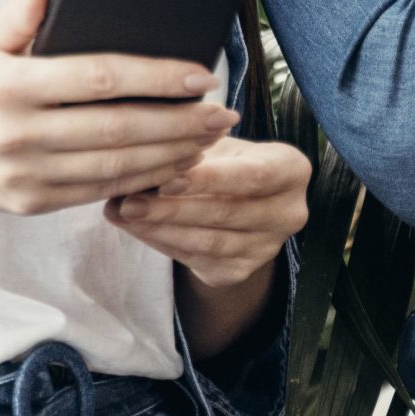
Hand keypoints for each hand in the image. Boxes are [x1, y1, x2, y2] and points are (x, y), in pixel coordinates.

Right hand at [0, 0, 240, 215]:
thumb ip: (20, 11)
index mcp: (10, 85)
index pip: (99, 78)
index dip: (156, 76)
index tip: (200, 74)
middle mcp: (18, 134)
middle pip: (117, 129)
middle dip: (180, 122)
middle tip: (222, 111)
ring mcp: (25, 175)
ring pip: (115, 167)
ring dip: (172, 154)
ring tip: (210, 138)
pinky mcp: (30, 204)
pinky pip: (98, 192)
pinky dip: (142, 179)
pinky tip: (174, 164)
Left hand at [104, 136, 311, 288]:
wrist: (239, 201)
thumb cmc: (226, 161)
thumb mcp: (218, 144)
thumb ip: (192, 147)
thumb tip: (145, 157)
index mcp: (292, 170)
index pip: (252, 176)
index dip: (210, 179)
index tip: (167, 177)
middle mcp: (289, 213)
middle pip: (226, 213)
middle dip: (172, 208)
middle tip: (128, 201)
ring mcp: (266, 248)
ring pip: (207, 242)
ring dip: (159, 229)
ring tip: (122, 213)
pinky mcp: (240, 271)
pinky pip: (196, 260)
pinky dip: (161, 243)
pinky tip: (135, 228)